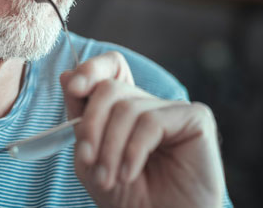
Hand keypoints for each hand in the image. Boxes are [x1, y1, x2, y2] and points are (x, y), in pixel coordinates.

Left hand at [60, 51, 225, 207]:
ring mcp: (174, 110)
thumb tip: (67, 75)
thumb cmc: (130, 199)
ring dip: (109, 147)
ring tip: (108, 179)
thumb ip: (80, 119)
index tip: (74, 89)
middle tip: (88, 161)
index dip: (91, 69)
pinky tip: (129, 174)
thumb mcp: (91, 160)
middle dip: (91, 126)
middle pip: (110, 88)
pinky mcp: (195, 119)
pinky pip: (151, 120)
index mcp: (128, 109)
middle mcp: (151, 104)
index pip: (111, 68)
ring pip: (127, 107)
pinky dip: (133, 150)